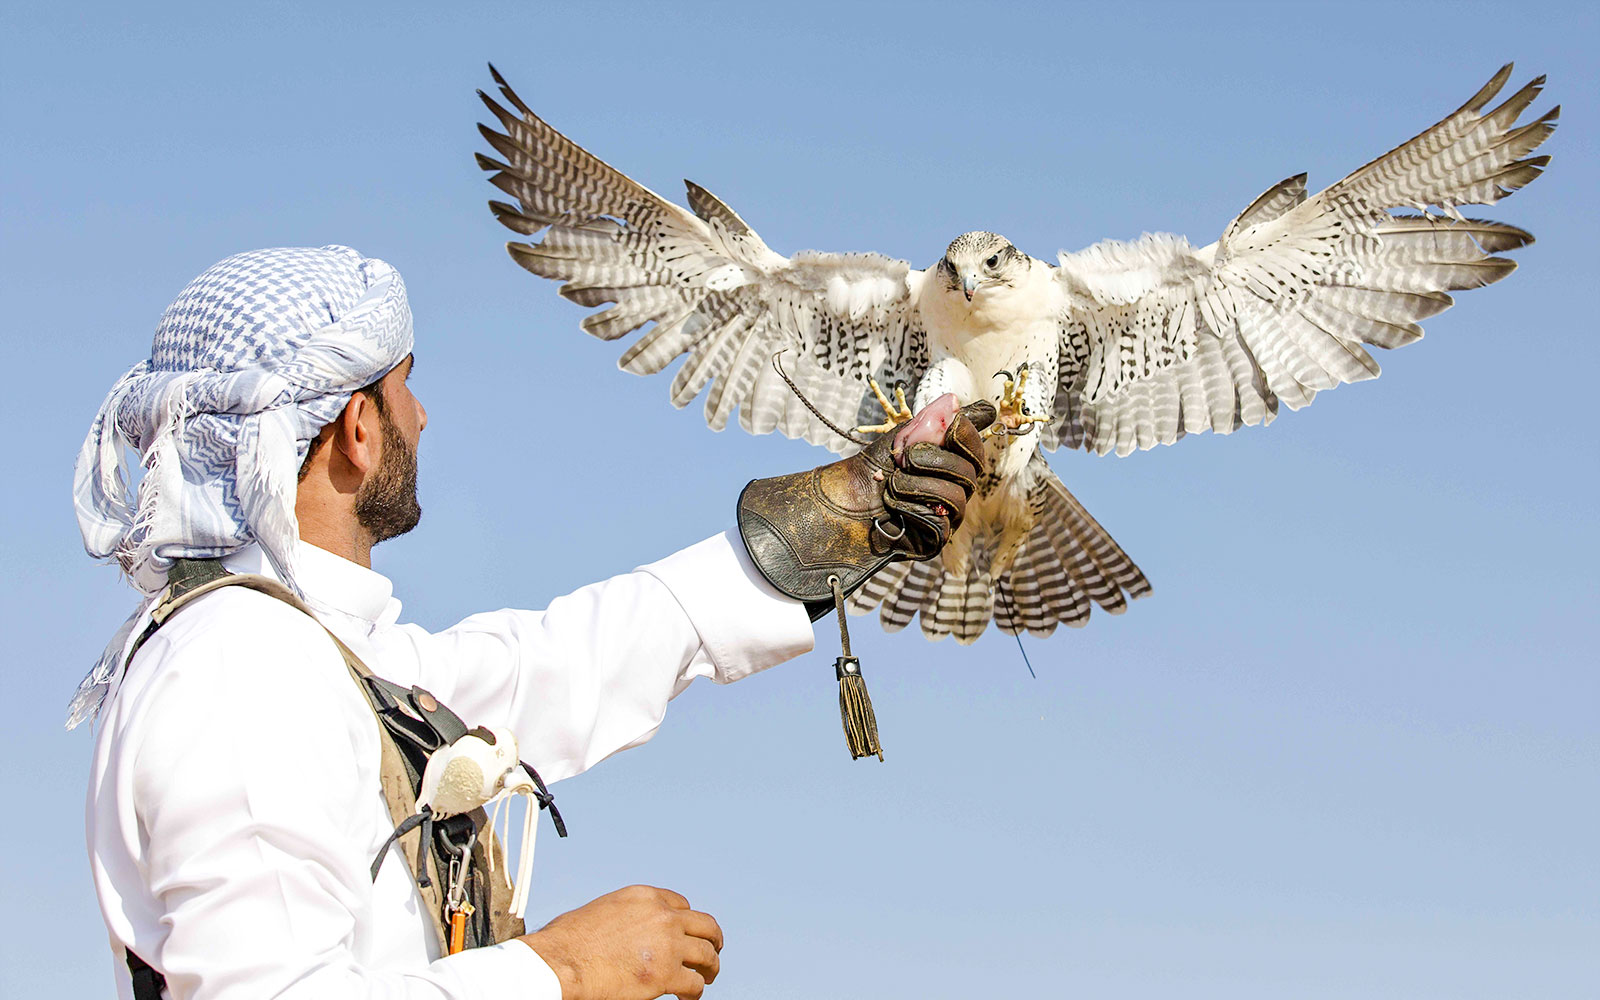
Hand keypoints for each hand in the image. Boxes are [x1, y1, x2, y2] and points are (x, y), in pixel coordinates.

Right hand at [516, 885, 722, 999]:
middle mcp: (662, 916)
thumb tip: (630, 930)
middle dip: (712, 940)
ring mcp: (668, 944)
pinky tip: (687, 996)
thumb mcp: (603, 909)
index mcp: (646, 897)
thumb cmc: (569, 940)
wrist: (561, 962)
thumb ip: (627, 915)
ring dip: (710, 967)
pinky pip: (695, 984)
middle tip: (714, 951)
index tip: (689, 934)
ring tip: (708, 976)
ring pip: (706, 955)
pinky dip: (695, 992)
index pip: (681, 905)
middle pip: (705, 925)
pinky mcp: (666, 974)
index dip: (687, 922)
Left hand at [878, 396, 993, 557]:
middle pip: (970, 471)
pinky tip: (893, 504)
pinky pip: (940, 522)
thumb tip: (955, 401)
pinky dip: (911, 507)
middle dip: (934, 459)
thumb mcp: (902, 438)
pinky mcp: (936, 538)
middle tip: (904, 459)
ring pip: (956, 496)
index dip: (967, 435)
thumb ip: (930, 420)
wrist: (847, 501)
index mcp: (952, 461)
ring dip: (917, 484)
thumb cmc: (874, 468)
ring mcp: (949, 515)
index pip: (975, 447)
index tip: (951, 425)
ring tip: (892, 483)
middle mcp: (957, 488)